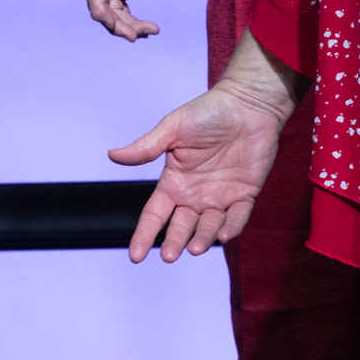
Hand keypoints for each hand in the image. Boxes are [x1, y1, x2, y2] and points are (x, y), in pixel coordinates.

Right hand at [75, 0, 157, 39]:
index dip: (97, 6)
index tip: (108, 22)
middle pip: (100, 4)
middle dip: (116, 23)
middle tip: (135, 36)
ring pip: (111, 12)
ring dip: (129, 25)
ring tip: (151, 31)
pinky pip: (121, 11)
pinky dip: (133, 21)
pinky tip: (148, 29)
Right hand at [108, 83, 288, 261]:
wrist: (247, 103)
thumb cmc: (208, 112)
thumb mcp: (173, 128)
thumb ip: (147, 147)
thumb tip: (112, 155)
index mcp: (174, 182)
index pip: (155, 215)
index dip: (144, 234)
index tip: (135, 256)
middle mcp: (195, 195)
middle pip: (180, 227)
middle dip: (174, 242)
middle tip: (169, 255)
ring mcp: (220, 197)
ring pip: (208, 227)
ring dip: (202, 239)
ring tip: (196, 248)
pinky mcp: (245, 194)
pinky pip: (238, 217)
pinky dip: (231, 228)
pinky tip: (224, 235)